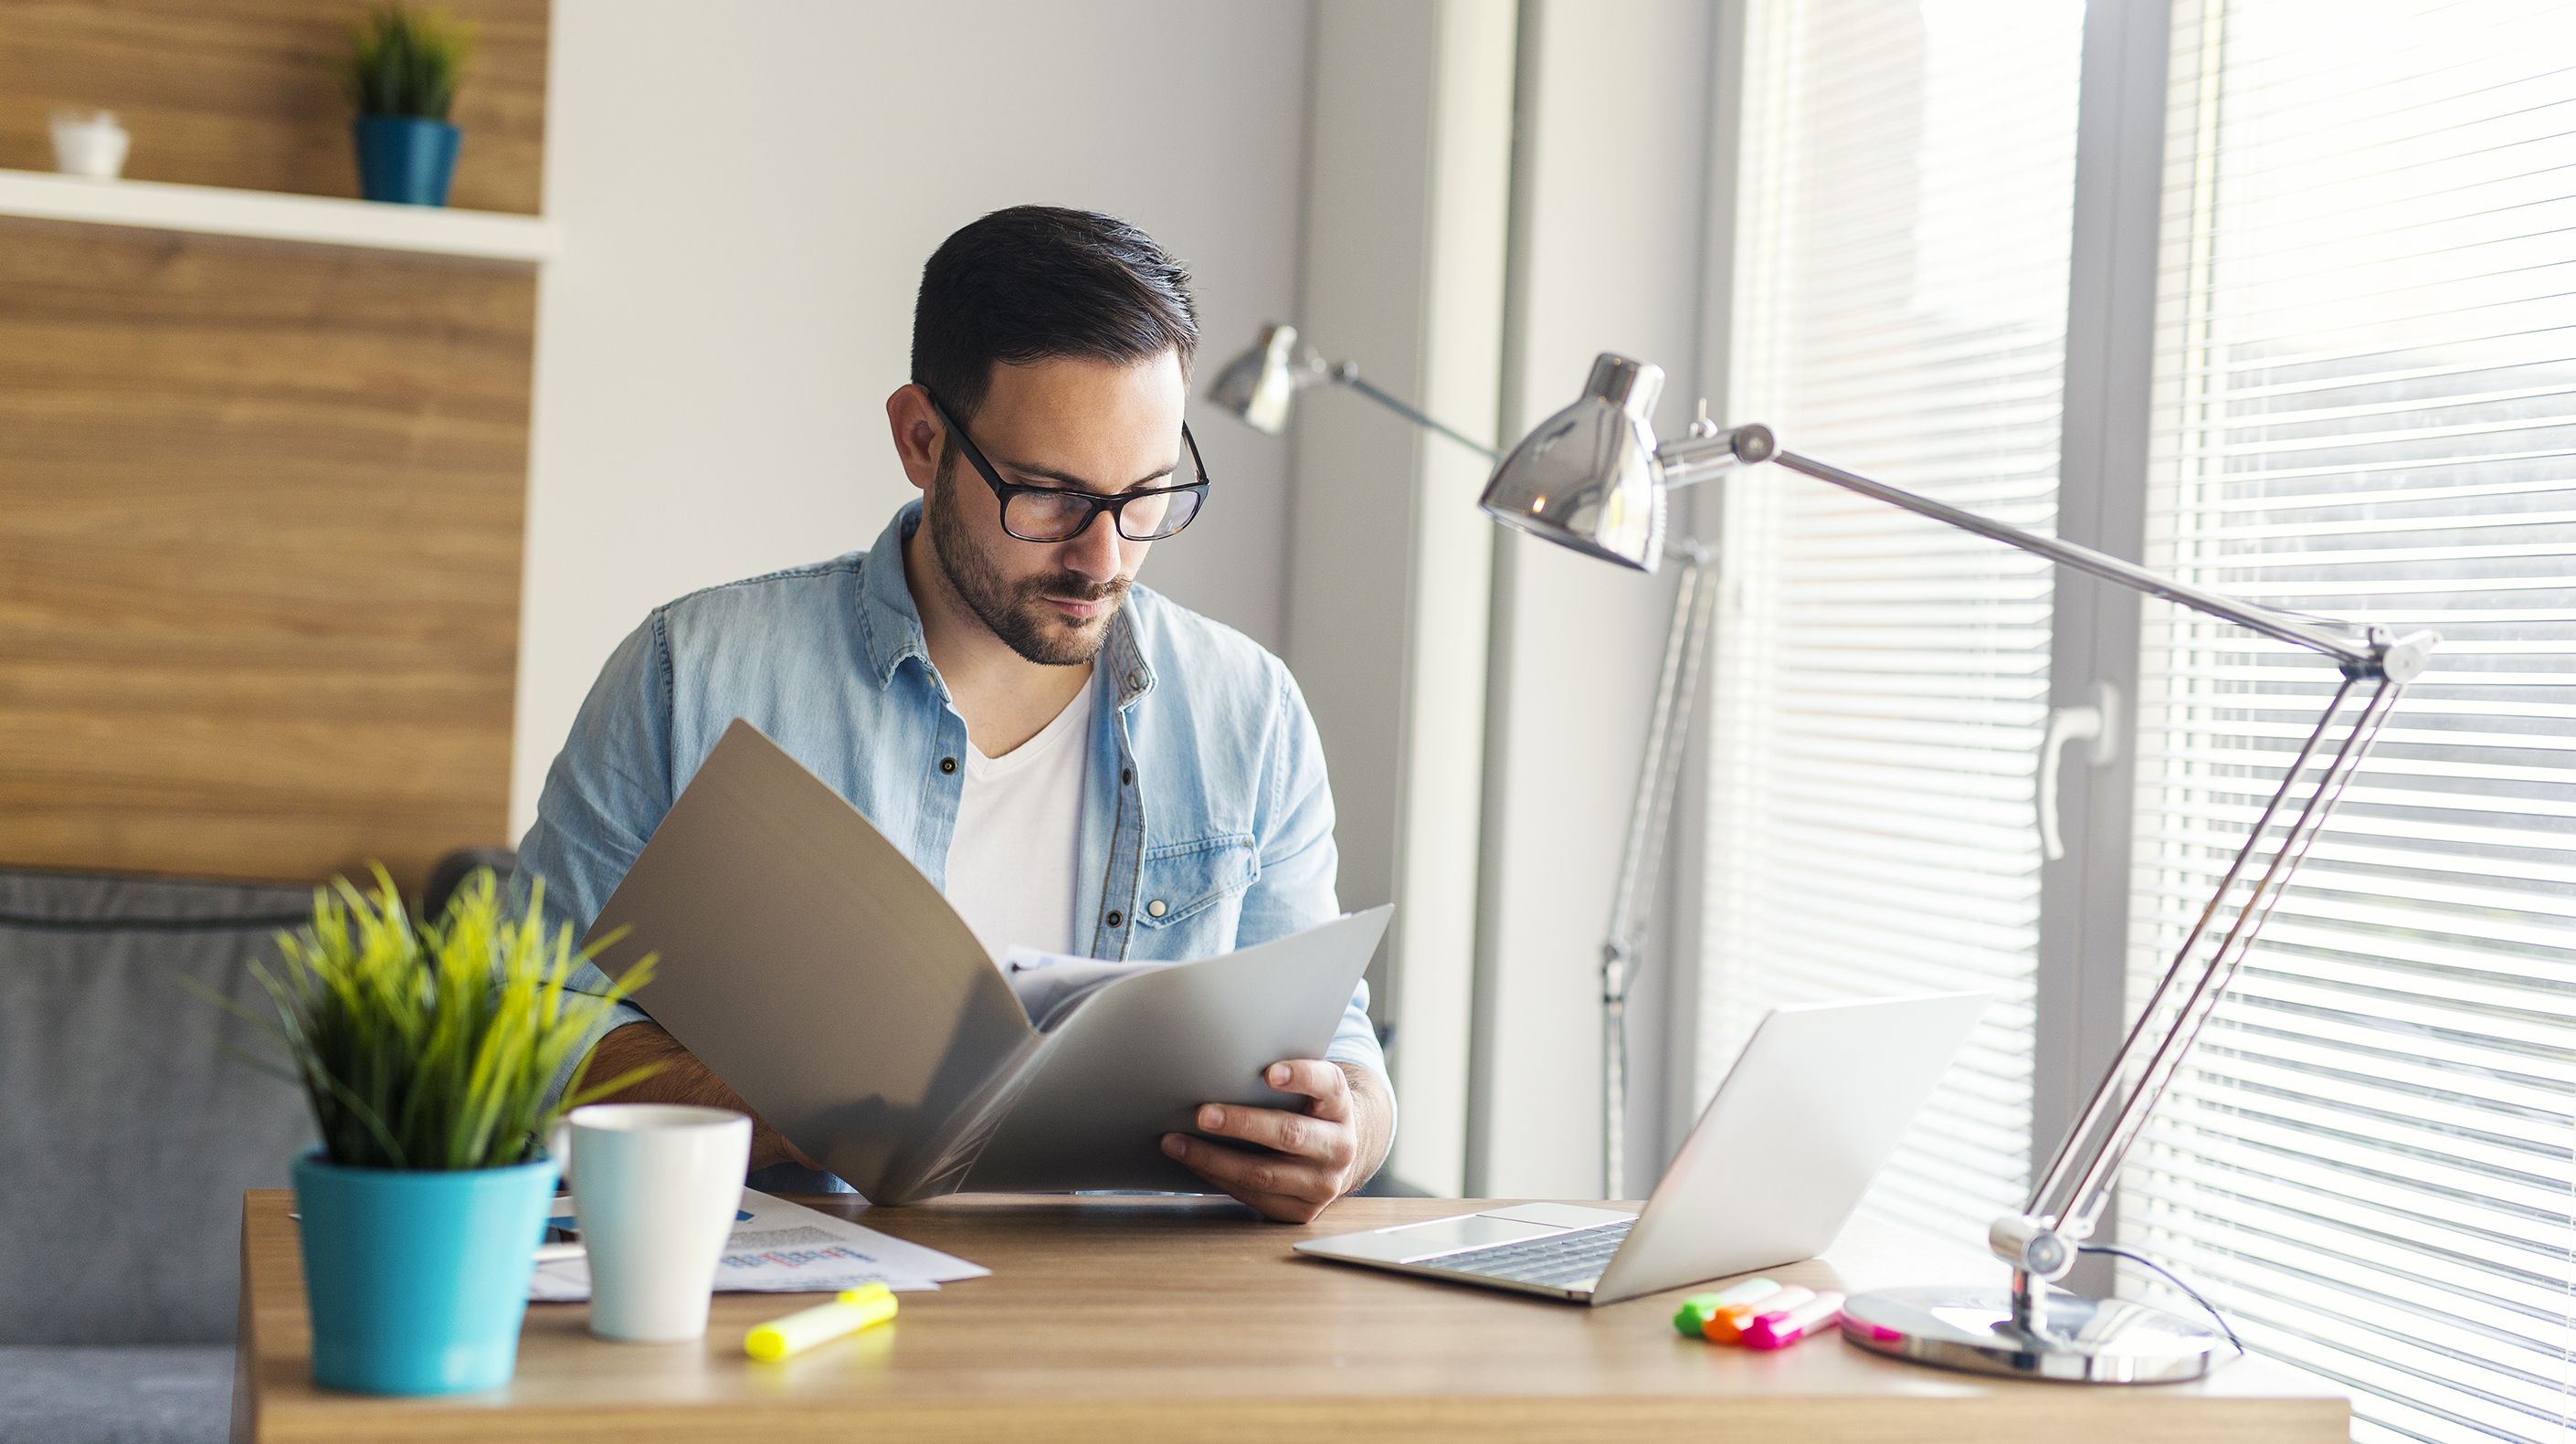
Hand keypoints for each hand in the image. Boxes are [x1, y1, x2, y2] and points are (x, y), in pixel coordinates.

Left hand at [1161, 1059, 1386, 1222]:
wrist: (1335, 1154)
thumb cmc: (1306, 1110)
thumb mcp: (1308, 1090)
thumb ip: (1281, 1078)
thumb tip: (1222, 1061)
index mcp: (1341, 1106)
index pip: (1328, 1085)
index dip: (1301, 1077)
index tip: (1269, 1073)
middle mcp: (1340, 1146)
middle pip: (1289, 1134)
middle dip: (1241, 1123)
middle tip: (1202, 1114)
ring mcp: (1324, 1184)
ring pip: (1263, 1173)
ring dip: (1213, 1158)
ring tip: (1176, 1143)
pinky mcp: (1303, 1211)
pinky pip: (1253, 1196)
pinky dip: (1217, 1178)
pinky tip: (1192, 1162)